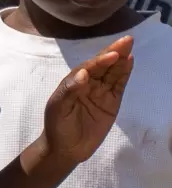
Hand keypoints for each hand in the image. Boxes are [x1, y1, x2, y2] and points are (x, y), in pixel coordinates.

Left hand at [40, 33, 131, 166]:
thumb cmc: (57, 125)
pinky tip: (129, 64)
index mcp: (73, 81)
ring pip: (112, 73)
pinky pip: (118, 86)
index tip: (112, 54)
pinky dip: (124, 75)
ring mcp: (100, 92)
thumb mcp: (58, 107)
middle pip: (103, 65)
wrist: (65, 148)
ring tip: (130, 48)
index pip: (89, 67)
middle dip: (114, 51)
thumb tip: (83, 74)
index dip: (100, 61)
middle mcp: (87, 83)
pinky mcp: (111, 103)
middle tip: (127, 39)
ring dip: (121, 61)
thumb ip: (70, 90)